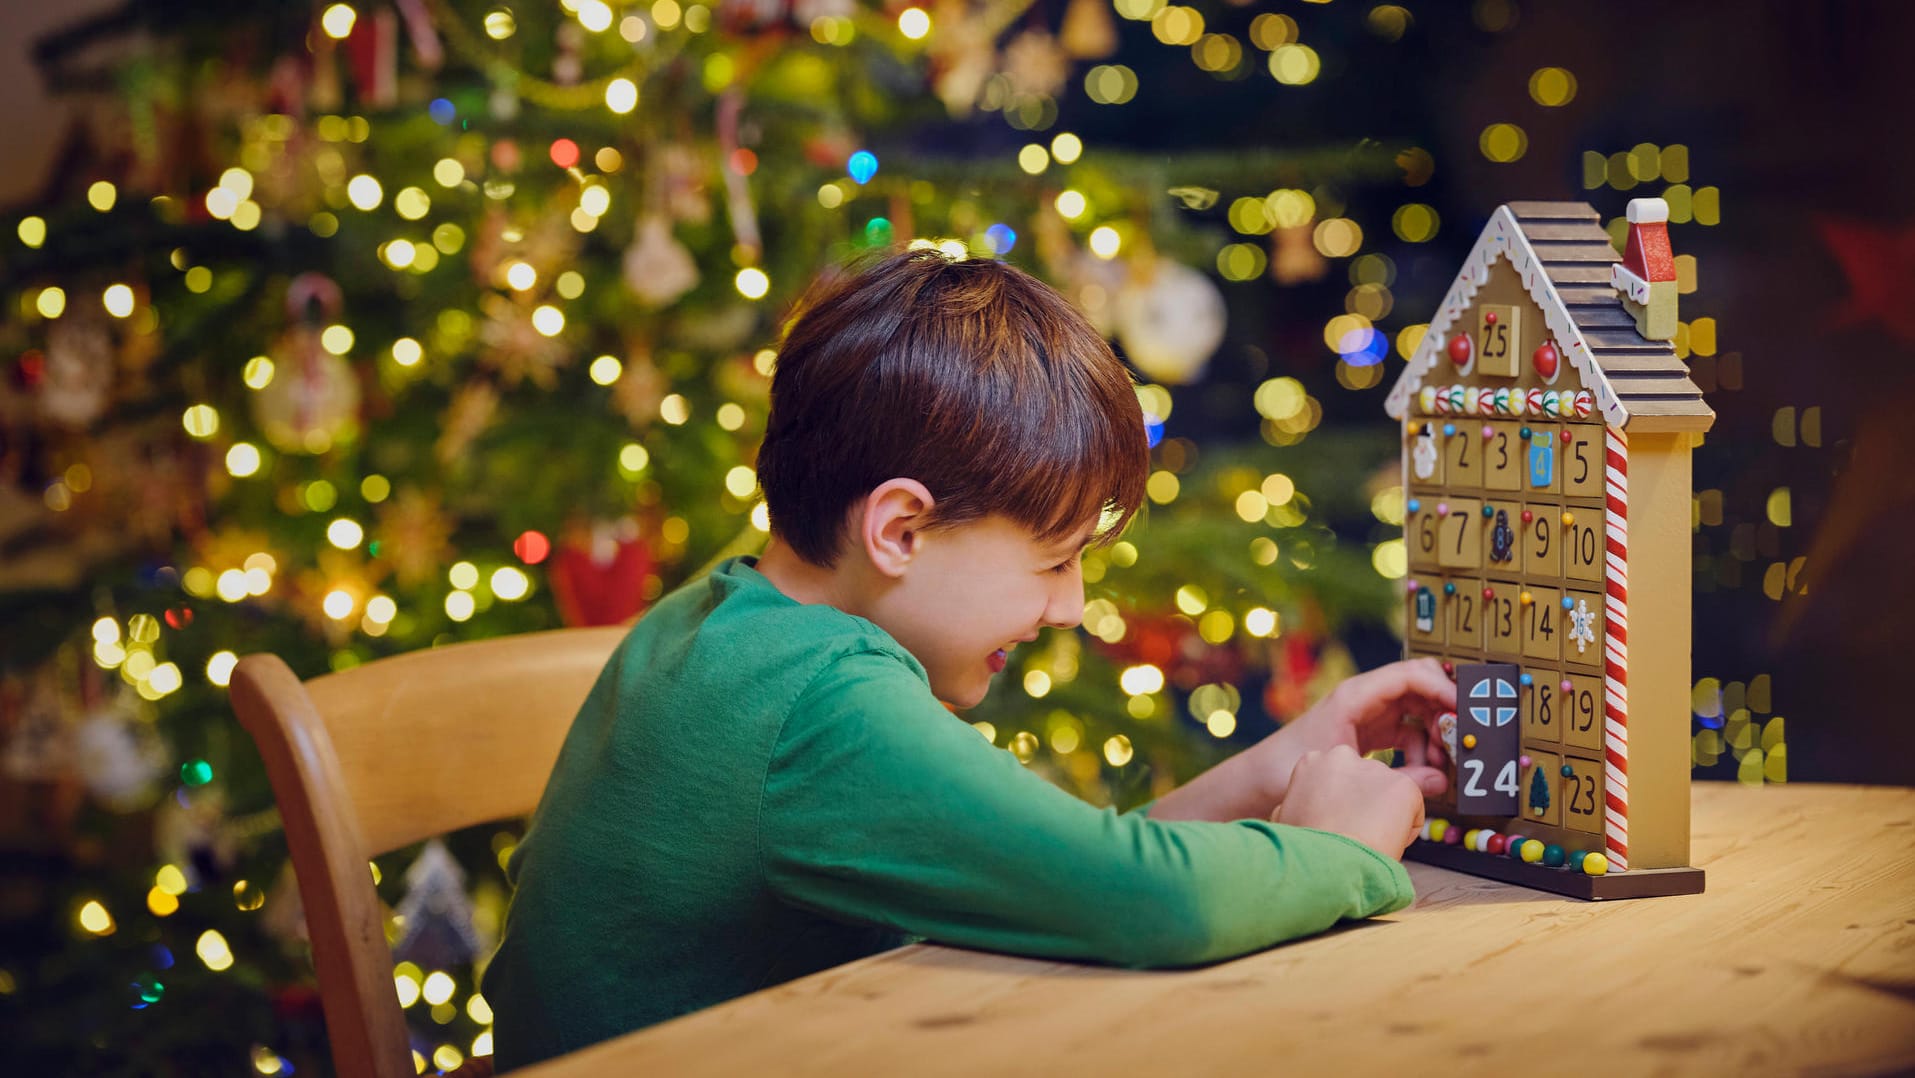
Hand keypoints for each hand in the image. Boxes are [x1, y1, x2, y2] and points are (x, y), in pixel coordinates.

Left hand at [1253, 658, 1455, 803]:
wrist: (1257, 783)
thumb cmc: (1288, 766)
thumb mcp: (1350, 769)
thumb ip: (1400, 777)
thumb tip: (1440, 781)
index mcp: (1356, 695)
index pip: (1410, 674)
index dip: (1442, 688)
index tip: (1464, 710)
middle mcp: (1364, 700)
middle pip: (1419, 689)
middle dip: (1443, 712)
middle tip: (1457, 740)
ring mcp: (1367, 716)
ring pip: (1415, 714)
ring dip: (1433, 736)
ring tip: (1440, 766)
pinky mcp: (1367, 736)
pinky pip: (1405, 735)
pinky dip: (1419, 751)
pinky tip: (1422, 773)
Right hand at [1272, 744, 1425, 858]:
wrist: (1326, 864)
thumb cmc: (1302, 846)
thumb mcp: (1283, 816)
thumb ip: (1295, 802)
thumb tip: (1288, 807)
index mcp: (1313, 761)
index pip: (1339, 778)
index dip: (1339, 804)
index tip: (1334, 821)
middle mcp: (1343, 756)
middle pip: (1366, 781)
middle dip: (1364, 804)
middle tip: (1352, 831)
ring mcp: (1375, 769)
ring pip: (1391, 795)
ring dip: (1384, 817)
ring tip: (1366, 839)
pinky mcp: (1403, 786)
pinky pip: (1413, 810)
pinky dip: (1405, 829)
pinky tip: (1382, 841)